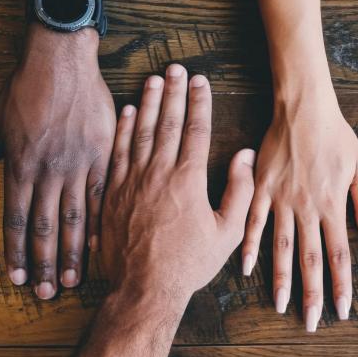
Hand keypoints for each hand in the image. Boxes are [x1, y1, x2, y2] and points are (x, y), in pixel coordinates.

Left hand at [0, 25, 115, 297]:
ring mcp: (79, 165)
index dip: (17, 252)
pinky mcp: (103, 155)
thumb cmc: (26, 87)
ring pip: (76, 216)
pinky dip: (100, 221)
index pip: (16, 219)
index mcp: (21, 164)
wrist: (62, 61)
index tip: (20, 279)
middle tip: (50, 293)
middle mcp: (50, 171)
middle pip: (46, 226)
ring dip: (75, 251)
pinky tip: (101, 243)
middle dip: (47, 263)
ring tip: (76, 278)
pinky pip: (103, 194)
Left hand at [101, 64, 254, 299]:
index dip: (199, 102)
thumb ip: (240, 190)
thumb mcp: (227, 232)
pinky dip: (123, 129)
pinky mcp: (113, 191)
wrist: (144, 288)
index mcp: (188, 180)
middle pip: (168, 122)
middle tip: (176, 68)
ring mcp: (132, 180)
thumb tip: (244, 156)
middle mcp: (159, 172)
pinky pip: (118, 152)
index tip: (201, 81)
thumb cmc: (188, 262)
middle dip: (174, 92)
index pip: (195, 130)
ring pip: (142, 131)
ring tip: (154, 79)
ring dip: (149, 102)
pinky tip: (128, 111)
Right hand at [242, 84, 357, 331]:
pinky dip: (250, 245)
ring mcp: (281, 200)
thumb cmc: (335, 136)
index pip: (339, 255)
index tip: (341, 310)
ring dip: (281, 278)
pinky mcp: (261, 189)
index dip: (341, 286)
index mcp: (332, 205)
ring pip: (281, 247)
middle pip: (310, 259)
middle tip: (310, 322)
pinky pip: (253, 222)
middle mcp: (306, 208)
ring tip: (281, 304)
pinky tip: (246, 268)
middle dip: (312, 293)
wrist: (303, 110)